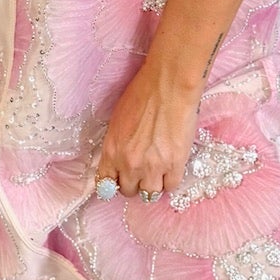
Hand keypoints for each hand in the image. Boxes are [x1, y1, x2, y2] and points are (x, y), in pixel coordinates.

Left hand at [94, 59, 202, 200]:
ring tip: (159, 172)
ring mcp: (153, 167)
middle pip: (128, 191)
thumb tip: (121, 161)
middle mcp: (129, 164)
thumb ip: (117, 145)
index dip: (114, 184)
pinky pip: (171, 186)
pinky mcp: (175, 165)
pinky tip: (172, 167)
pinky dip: (171, 180)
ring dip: (153, 185)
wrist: (168, 86)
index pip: (105, 184)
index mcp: (111, 151)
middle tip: (143, 172)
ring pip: (149, 194)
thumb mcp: (117, 121)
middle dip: (135, 183)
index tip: (121, 180)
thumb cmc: (142, 94)